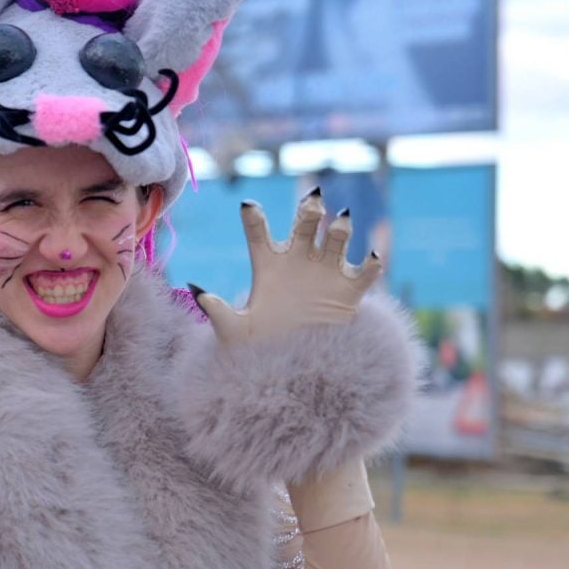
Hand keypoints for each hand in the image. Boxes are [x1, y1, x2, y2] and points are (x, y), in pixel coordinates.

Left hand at [190, 188, 381, 344]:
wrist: (296, 366)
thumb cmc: (261, 345)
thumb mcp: (236, 332)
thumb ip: (218, 313)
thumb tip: (197, 293)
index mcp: (268, 262)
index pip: (259, 233)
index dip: (253, 219)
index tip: (247, 207)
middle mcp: (299, 258)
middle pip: (306, 224)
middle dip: (310, 211)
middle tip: (312, 202)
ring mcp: (327, 271)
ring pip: (336, 239)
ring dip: (339, 230)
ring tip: (340, 223)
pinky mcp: (350, 290)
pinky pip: (365, 273)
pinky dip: (371, 264)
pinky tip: (370, 258)